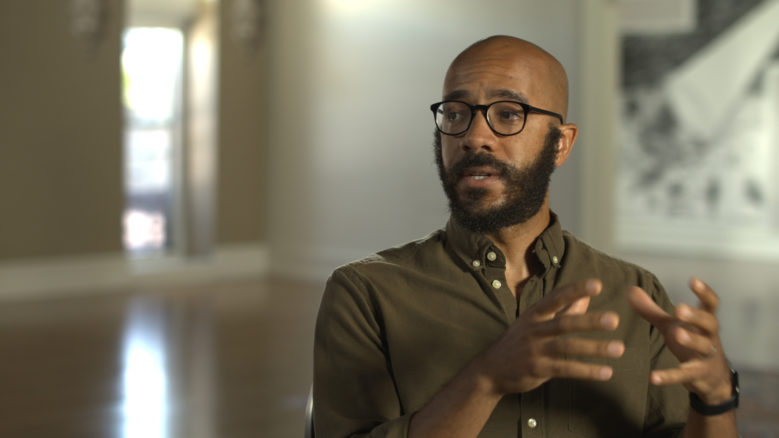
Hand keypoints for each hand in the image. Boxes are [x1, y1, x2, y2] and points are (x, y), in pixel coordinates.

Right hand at [475, 279, 624, 395]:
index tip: (597, 284)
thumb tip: (586, 297)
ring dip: (594, 348)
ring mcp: (534, 350)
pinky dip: (587, 371)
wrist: (490, 370)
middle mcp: (533, 330)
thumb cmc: (519, 343)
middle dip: (589, 321)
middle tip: (614, 319)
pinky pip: (565, 369)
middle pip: (564, 323)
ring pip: (567, 347)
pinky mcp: (537, 369)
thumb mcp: (535, 323)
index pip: (556, 298)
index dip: (575, 290)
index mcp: (534, 314)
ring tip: (619, 348)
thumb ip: (562, 310)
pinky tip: (606, 372)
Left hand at [627, 278, 731, 403]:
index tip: (693, 280)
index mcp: (704, 322)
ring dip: (691, 340)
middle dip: (696, 316)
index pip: (711, 304)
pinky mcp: (698, 375)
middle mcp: (709, 337)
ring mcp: (706, 357)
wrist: (713, 378)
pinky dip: (669, 376)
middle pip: (709, 323)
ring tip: (676, 333)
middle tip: (679, 309)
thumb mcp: (671, 325)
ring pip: (704, 347)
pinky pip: (684, 375)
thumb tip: (630, 290)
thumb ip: (652, 310)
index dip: (704, 292)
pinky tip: (652, 377)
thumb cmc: (691, 342)